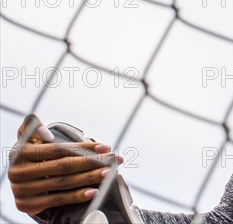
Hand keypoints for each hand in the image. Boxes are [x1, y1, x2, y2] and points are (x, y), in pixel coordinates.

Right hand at [8, 114, 123, 215]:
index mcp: (20, 153)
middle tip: (115, 159)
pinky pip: (58, 200)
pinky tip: (95, 192)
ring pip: (64, 183)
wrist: (19, 179)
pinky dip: (78, 196)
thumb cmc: (31, 153)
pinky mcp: (27, 205)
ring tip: (109, 173)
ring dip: (90, 178)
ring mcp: (22, 190)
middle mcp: (19, 172)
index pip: (58, 150)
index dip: (83, 148)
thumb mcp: (27, 137)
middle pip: (64, 166)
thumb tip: (46, 133)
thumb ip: (32, 125)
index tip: (106, 146)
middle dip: (93, 162)